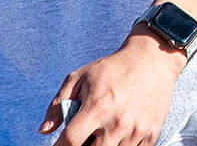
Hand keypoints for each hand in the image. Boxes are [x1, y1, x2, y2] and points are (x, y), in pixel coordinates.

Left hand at [39, 29, 186, 144]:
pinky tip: (120, 134)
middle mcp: (117, 122)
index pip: (69, 141)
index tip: (59, 145)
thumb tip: (43, 130)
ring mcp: (136, 130)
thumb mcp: (80, 77)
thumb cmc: (113, 68)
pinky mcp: (151, 134)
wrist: (153, 59)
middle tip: (85, 135)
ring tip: (103, 131)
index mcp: (97, 107)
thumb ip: (58, 104)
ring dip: (103, 145)